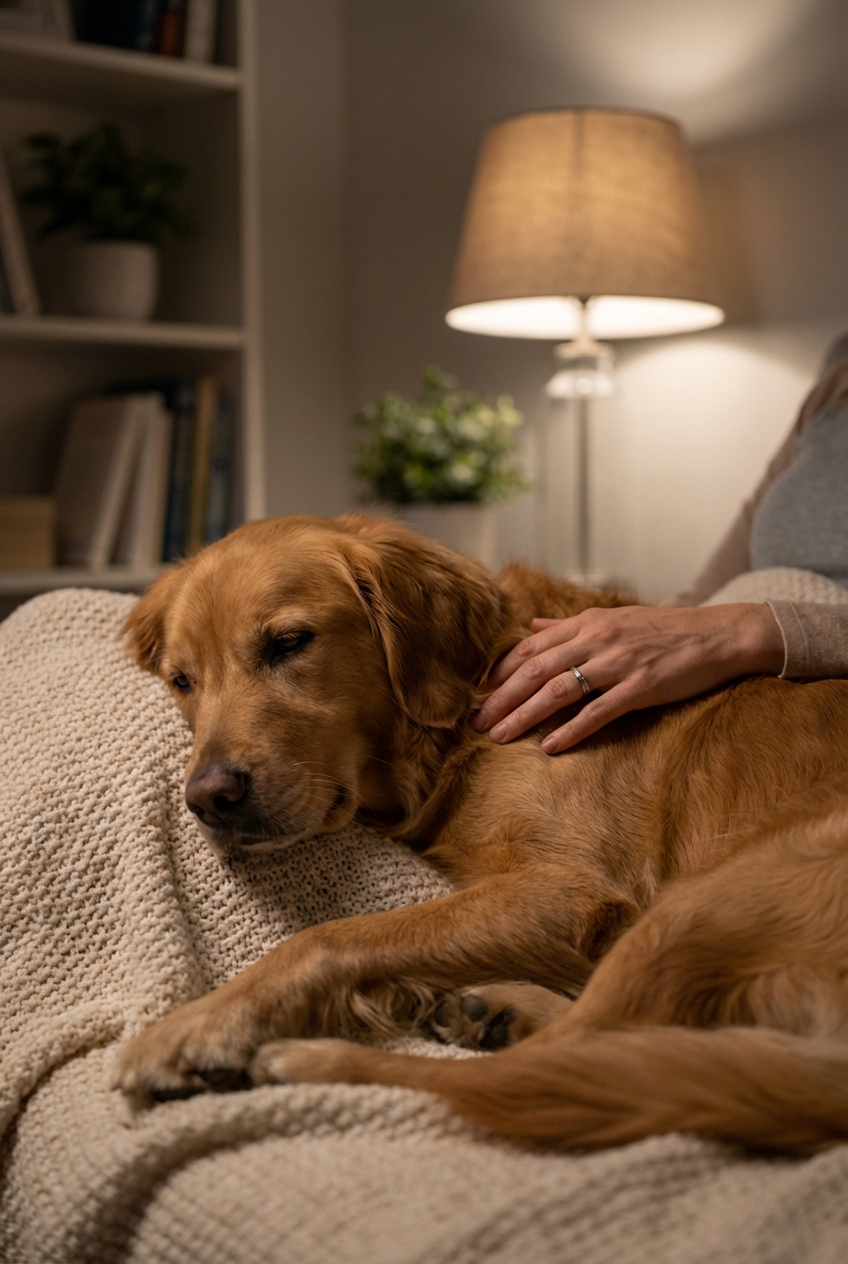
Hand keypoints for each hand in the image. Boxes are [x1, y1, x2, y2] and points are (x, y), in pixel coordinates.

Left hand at [472, 603, 784, 753]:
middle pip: (536, 670)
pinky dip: (572, 730)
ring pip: (558, 691)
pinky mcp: (641, 687)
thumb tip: (531, 625)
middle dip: (502, 697)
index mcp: (587, 622)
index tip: (479, 691)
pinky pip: (598, 711)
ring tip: (500, 737)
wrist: (719, 634)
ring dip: (524, 716)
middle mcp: (596, 639)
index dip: (501, 669)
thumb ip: (568, 625)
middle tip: (476, 721)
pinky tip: (551, 746)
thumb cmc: (664, 630)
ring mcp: (618, 663)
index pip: (531, 646)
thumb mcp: (612, 617)